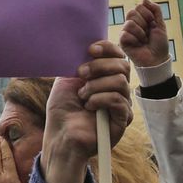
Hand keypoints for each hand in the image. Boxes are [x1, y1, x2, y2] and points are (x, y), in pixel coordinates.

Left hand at [40, 40, 132, 182]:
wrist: (60, 136)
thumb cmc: (62, 110)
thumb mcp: (66, 80)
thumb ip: (79, 63)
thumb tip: (87, 46)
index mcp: (105, 77)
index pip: (117, 56)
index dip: (107, 48)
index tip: (90, 50)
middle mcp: (117, 89)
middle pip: (122, 65)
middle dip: (99, 66)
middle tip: (81, 74)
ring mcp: (121, 104)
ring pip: (121, 82)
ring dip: (97, 85)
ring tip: (82, 96)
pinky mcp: (122, 120)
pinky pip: (119, 100)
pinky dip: (101, 99)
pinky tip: (88, 105)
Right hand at [120, 0, 169, 68]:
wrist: (157, 59)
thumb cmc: (159, 44)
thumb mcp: (160, 24)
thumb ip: (155, 10)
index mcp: (140, 19)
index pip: (139, 6)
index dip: (148, 14)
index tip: (153, 24)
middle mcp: (132, 24)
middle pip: (132, 12)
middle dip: (144, 23)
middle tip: (148, 33)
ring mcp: (126, 32)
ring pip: (129, 23)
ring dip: (141, 33)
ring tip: (144, 40)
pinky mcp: (122, 41)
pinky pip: (125, 34)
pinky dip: (135, 40)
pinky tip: (138, 45)